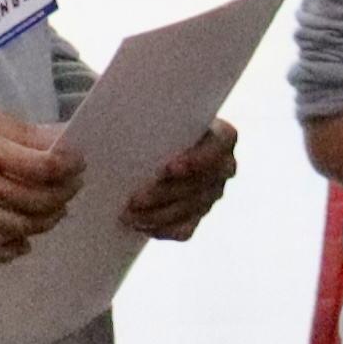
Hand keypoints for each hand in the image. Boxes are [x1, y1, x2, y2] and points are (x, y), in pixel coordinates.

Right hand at [0, 98, 80, 264]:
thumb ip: (15, 130)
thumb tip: (58, 139)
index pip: (39, 166)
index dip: (68, 165)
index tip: (78, 158)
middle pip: (37, 200)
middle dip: (65, 191)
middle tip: (72, 181)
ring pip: (21, 228)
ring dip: (49, 218)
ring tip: (55, 205)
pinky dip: (13, 250)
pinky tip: (23, 239)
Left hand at [122, 121, 238, 244]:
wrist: (143, 145)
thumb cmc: (147, 122)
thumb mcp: (146, 114)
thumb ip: (144, 117)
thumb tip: (118, 120)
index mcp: (218, 134)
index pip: (224, 142)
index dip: (202, 157)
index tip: (171, 167)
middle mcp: (222, 166)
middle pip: (203, 183)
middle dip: (168, 193)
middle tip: (135, 198)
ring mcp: (212, 193)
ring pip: (192, 209)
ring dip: (158, 214)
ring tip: (128, 214)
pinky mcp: (198, 215)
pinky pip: (186, 229)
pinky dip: (162, 229)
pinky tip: (140, 225)